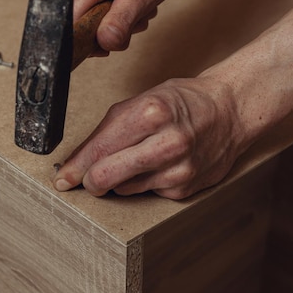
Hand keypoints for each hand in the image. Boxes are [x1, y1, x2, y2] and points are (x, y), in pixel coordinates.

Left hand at [52, 77, 243, 199]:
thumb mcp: (143, 99)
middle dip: (90, 181)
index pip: (99, 149)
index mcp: (151, 112)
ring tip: (135, 158)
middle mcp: (167, 143)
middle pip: (106, 177)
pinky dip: (143, 182)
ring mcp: (178, 168)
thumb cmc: (183, 102)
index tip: (62, 179)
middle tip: (87, 179)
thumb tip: (78, 161)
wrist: (230, 111)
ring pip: (123, 189)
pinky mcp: (184, 187)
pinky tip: (156, 165)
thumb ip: (109, 129)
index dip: (75, 168)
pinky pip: (146, 192)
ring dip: (119, 179)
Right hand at [72, 0, 195, 52]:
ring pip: (97, 15)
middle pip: (85, 22)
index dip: (88, 40)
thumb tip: (102, 43)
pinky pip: (104, 4)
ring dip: (123, 18)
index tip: (111, 41)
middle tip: (138, 15)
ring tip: (143, 2)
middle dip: (113, 28)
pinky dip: (124, 7)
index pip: (71, 24)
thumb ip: (122, 21)